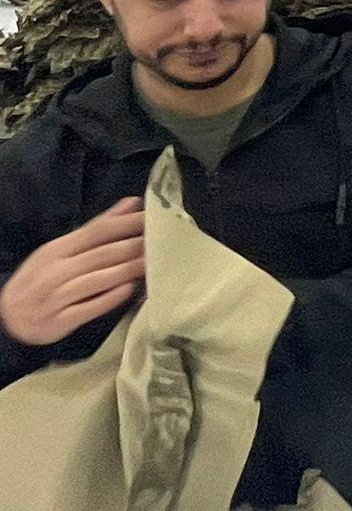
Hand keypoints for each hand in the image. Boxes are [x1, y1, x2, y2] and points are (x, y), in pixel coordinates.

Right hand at [0, 198, 145, 346]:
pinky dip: (108, 298)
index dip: (127, 224)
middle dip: (133, 246)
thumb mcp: (61, 251)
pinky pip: (87, 308)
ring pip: (96, 280)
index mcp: (57, 249)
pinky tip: (128, 290)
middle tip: (162, 242)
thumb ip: (96, 229)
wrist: (7, 319)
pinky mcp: (58, 321)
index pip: (97, 231)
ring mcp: (56, 297)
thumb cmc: (41, 280)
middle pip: (101, 255)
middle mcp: (55, 271)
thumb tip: (131, 203)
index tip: (153, 218)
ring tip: (152, 264)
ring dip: (126, 271)